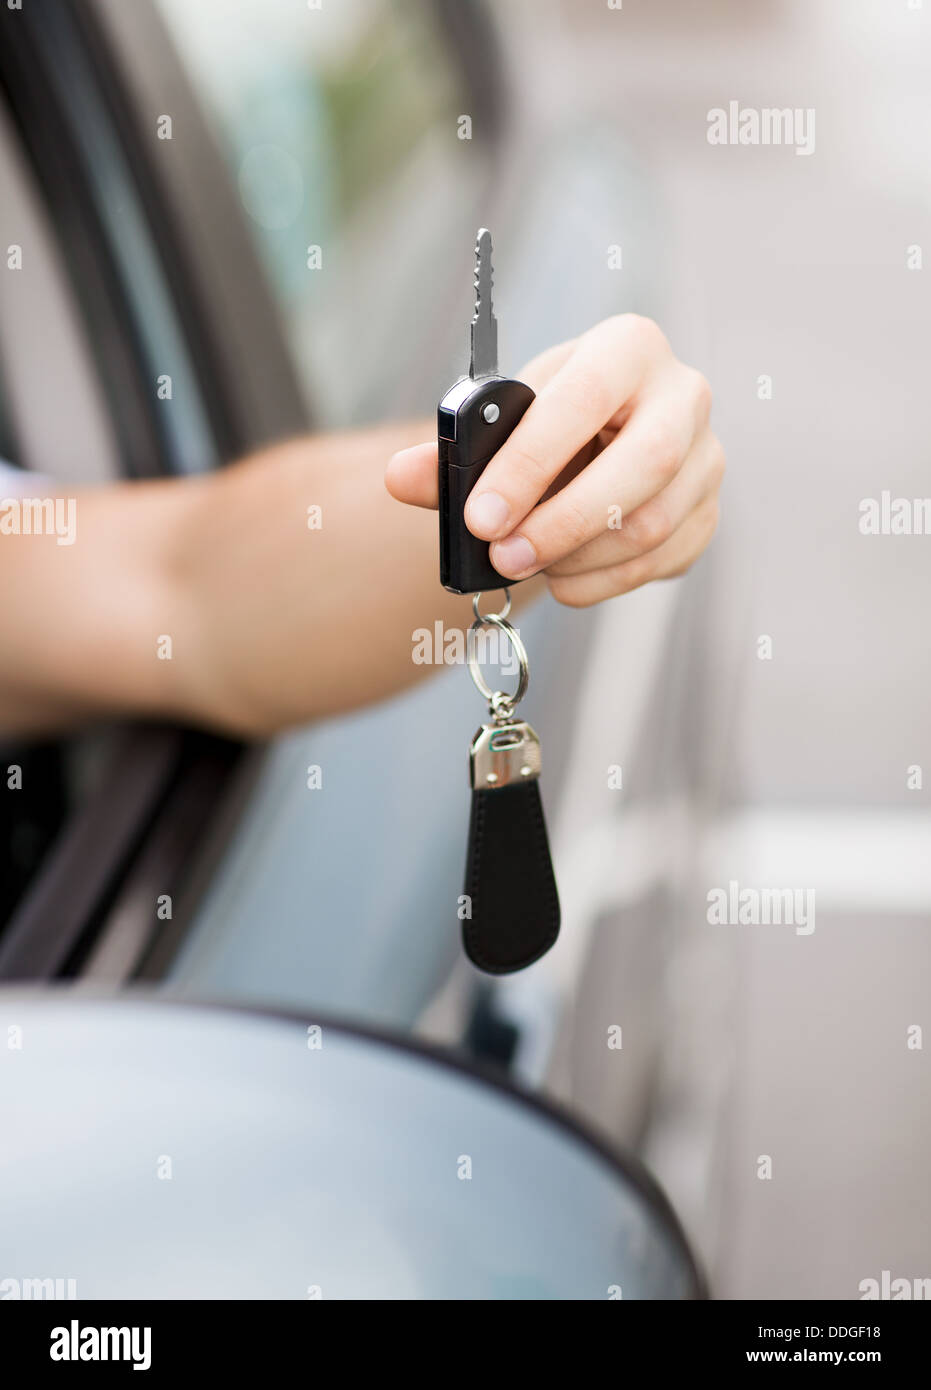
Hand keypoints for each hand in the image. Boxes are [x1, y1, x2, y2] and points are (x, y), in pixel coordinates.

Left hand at [386, 314, 723, 605]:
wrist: (599, 440)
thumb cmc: (548, 422)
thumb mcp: (505, 421)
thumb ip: (453, 451)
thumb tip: (400, 477)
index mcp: (629, 347)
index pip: (585, 399)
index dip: (530, 463)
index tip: (479, 516)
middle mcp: (684, 394)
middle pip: (643, 465)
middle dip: (562, 522)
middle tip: (501, 557)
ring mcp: (707, 457)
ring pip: (653, 523)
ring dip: (577, 557)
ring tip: (524, 562)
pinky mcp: (708, 513)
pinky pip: (661, 561)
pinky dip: (602, 582)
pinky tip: (561, 578)